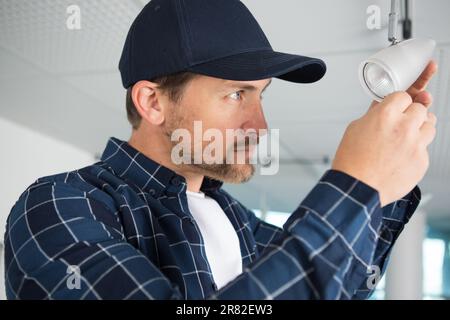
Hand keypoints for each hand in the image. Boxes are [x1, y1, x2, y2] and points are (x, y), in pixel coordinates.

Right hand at [332, 61, 437, 206]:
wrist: (357, 188)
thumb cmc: (352, 161)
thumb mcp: (355, 129)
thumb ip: (373, 115)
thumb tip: (381, 107)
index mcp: (386, 115)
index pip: (403, 96)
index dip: (397, 102)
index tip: (395, 108)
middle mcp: (404, 127)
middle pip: (420, 109)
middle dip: (410, 114)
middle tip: (400, 123)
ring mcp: (416, 145)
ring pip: (430, 126)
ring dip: (419, 129)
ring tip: (405, 138)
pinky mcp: (422, 161)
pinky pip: (425, 149)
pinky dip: (415, 151)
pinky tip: (401, 157)